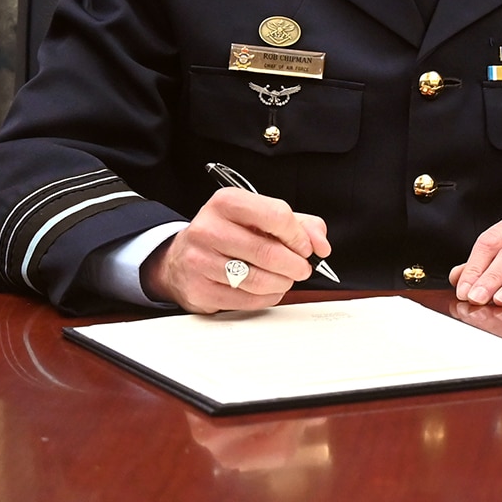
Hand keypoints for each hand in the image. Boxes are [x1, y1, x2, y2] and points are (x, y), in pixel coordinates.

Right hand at [140, 188, 329, 313]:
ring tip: (285, 278)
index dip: (299, 236)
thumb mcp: (261, 217)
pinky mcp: (199, 289)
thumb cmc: (228, 234)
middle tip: (302, 268)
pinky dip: (266, 297)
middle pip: (268, 252)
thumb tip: (320, 244)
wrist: (181, 257)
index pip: (276, 215)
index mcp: (226, 202)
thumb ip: (300, 224)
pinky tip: (268, 289)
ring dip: (282, 283)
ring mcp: (199, 260)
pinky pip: (245, 299)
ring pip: (258, 279)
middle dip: (295, 265)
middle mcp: (208, 228)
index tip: (306, 247)